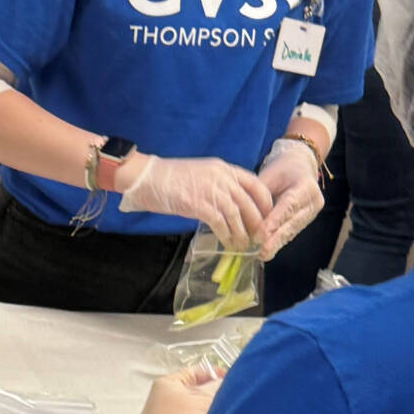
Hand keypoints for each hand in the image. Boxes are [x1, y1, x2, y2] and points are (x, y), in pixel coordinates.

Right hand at [117, 154, 272, 248]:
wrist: (146, 177)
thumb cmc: (170, 178)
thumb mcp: (202, 175)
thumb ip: (219, 186)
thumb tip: (232, 206)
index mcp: (224, 168)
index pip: (256, 184)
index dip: (265, 203)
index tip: (267, 217)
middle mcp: (221, 177)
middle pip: (249, 202)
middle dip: (257, 223)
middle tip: (258, 237)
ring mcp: (210, 190)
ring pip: (237, 214)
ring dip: (242, 232)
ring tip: (243, 245)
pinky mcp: (198, 204)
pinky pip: (220, 223)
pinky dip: (227, 235)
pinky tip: (227, 243)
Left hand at [257, 138, 325, 261]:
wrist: (300, 166)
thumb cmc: (282, 168)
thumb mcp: (270, 175)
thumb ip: (260, 194)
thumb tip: (246, 215)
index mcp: (306, 186)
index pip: (289, 205)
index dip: (275, 221)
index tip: (261, 234)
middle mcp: (314, 201)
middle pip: (293, 222)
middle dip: (276, 239)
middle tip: (262, 252)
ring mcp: (312, 212)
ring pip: (293, 230)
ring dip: (277, 243)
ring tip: (263, 254)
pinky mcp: (306, 220)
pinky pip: (292, 231)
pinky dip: (279, 240)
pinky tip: (268, 250)